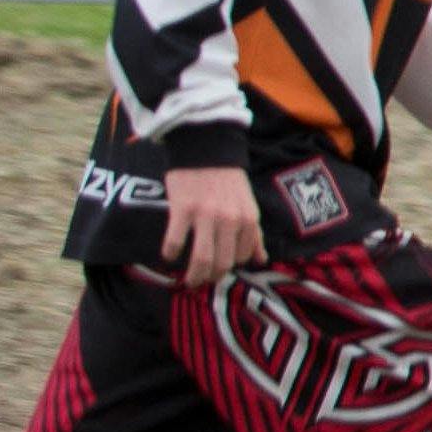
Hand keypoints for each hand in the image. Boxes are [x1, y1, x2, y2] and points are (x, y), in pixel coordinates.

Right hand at [163, 162, 262, 285]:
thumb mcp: (248, 206)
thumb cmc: (228, 181)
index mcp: (248, 219)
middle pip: (221, 264)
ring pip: (201, 259)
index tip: (218, 272)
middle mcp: (230, 220)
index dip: (228, 270)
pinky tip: (169, 255)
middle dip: (210, 278)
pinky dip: (170, 254)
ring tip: (187, 279)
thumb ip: (254, 234)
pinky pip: (174, 242)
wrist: (208, 150)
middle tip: (200, 281)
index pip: (241, 258)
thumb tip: (261, 260)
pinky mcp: (182, 209)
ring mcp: (205, 215)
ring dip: (193, 275)